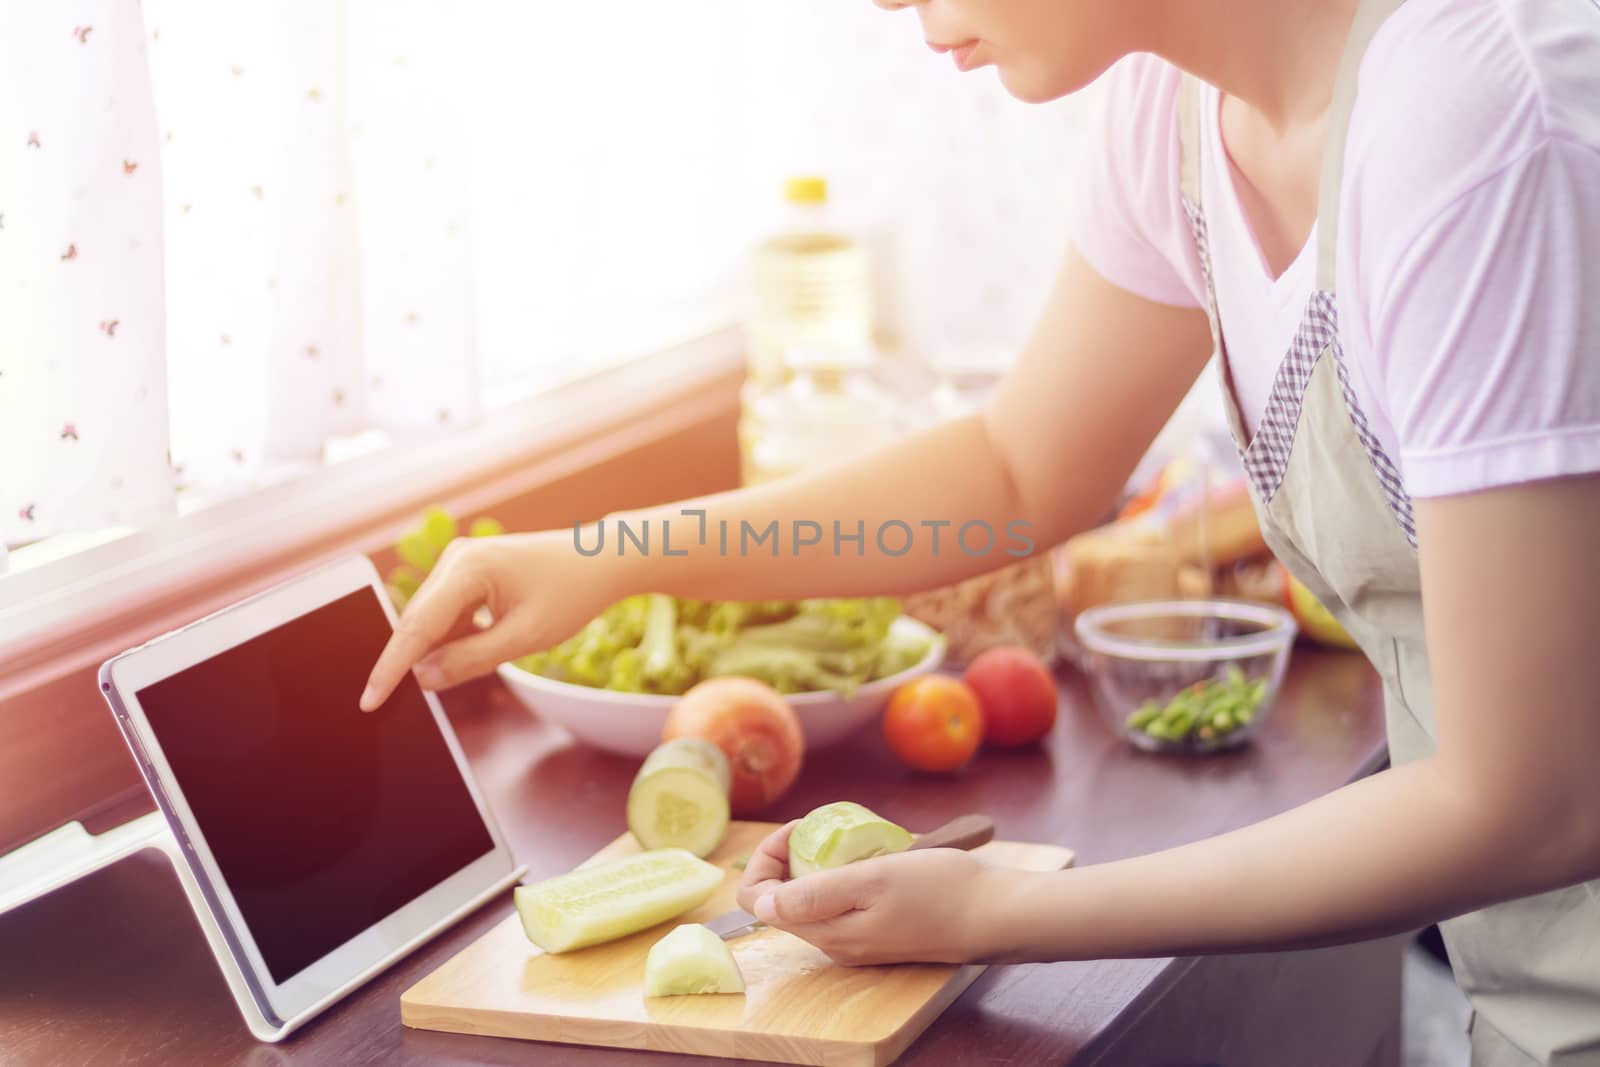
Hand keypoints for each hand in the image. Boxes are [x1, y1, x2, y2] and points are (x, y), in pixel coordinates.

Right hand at [360, 529, 617, 709]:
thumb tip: (423, 679)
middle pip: (418, 622)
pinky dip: (455, 638)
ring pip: (432, 620)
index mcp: (468, 567)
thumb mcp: (524, 637)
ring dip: (441, 649)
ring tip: (489, 652)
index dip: (391, 667)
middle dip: (410, 661)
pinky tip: (487, 643)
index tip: (369, 700)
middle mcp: (456, 559)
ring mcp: (460, 564)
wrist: (601, 560)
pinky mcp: (468, 574)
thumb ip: (470, 660)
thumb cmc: (571, 593)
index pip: (417, 626)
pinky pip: (448, 614)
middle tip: (402, 699)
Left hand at [735, 821, 1023, 965]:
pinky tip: (869, 856)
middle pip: (782, 899)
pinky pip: (840, 903)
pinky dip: (841, 875)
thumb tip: (762, 903)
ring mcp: (857, 940)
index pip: (758, 900)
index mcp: (827, 931)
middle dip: (790, 857)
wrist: (995, 914)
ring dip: (815, 864)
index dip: (765, 858)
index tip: (798, 829)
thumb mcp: (873, 880)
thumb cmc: (939, 891)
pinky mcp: (878, 933)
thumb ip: (815, 894)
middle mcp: (835, 943)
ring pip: (811, 900)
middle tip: (821, 827)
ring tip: (847, 837)